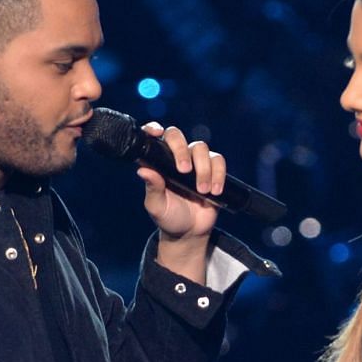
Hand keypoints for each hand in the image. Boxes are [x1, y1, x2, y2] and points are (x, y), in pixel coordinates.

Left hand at [137, 122, 224, 239]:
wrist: (190, 232)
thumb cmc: (168, 218)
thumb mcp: (157, 207)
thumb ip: (152, 189)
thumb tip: (143, 171)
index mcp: (157, 163)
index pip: (153, 138)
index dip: (153, 129)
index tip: (157, 133)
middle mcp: (174, 158)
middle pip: (177, 136)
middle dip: (182, 150)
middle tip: (185, 171)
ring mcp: (194, 162)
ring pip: (201, 148)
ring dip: (203, 169)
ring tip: (202, 191)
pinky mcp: (212, 169)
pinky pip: (218, 161)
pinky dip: (218, 174)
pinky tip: (214, 191)